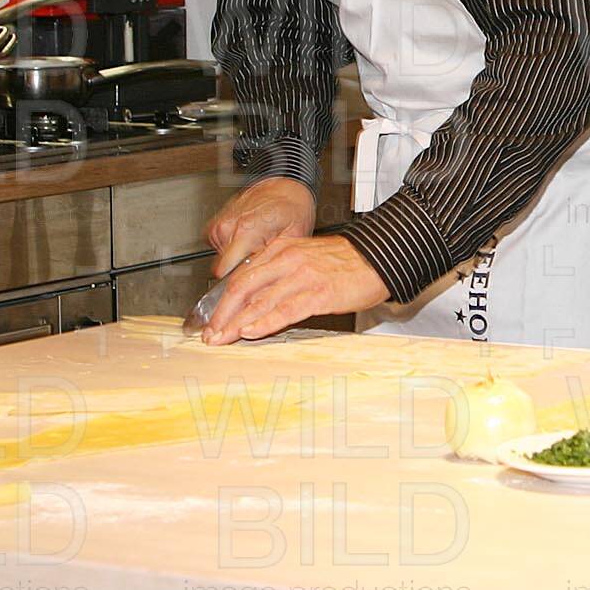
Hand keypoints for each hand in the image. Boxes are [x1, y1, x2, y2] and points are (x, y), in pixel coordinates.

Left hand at [200, 235, 388, 344]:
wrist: (379, 257)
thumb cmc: (345, 261)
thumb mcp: (306, 257)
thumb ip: (281, 272)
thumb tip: (257, 297)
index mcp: (282, 250)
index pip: (242, 275)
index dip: (222, 300)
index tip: (212, 319)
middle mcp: (288, 260)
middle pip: (243, 288)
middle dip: (222, 314)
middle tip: (210, 334)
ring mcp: (302, 276)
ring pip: (259, 301)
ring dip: (236, 323)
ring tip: (223, 338)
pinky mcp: (318, 293)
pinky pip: (285, 309)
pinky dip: (265, 322)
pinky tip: (251, 332)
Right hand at [205, 177, 315, 277]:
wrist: (283, 187)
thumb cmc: (291, 208)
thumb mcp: (295, 236)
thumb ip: (277, 261)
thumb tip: (268, 283)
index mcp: (247, 230)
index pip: (226, 271)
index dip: (238, 285)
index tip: (249, 288)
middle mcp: (228, 227)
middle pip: (225, 269)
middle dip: (243, 272)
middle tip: (262, 261)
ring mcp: (219, 225)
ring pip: (223, 261)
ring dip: (239, 259)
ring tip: (258, 245)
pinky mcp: (214, 226)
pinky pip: (220, 249)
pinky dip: (234, 249)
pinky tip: (250, 239)